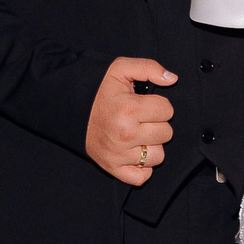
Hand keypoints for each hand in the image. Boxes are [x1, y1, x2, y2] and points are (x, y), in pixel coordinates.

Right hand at [86, 56, 176, 184]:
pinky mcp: (113, 168)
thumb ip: (148, 67)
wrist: (71, 110)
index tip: (145, 104)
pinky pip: (142, 176)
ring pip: (158, 156)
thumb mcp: (120, 69)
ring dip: (151, 146)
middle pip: (166, 133)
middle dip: (157, 124)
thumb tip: (173, 79)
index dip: (159, 104)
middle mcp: (124, 134)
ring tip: (137, 135)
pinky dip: (142, 167)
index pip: (167, 110)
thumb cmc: (99, 91)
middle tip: (140, 119)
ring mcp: (119, 154)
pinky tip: (134, 152)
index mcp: (128, 109)